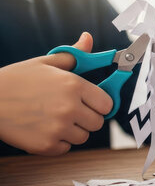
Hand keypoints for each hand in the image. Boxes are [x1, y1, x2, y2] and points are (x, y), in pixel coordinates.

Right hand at [0, 33, 111, 154]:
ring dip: (73, 130)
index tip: (91, 102)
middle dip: (87, 117)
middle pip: (98, 122)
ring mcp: (58, 128)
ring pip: (83, 136)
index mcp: (74, 85)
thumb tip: (88, 38)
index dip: (99, 103)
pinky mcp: (46, 145)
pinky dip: (58, 142)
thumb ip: (74, 54)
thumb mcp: (45, 62)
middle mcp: (70, 108)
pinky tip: (44, 129)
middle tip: (70, 110)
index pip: (107, 104)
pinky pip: (66, 148)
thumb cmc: (16, 80)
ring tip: (54, 118)